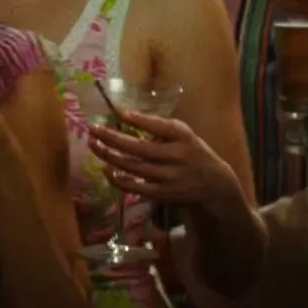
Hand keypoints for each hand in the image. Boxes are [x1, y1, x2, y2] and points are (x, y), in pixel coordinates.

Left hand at [88, 109, 241, 208]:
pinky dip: (118, 178)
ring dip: (109, 155)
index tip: (123, 113)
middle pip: (139, 148)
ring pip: (133, 166)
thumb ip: (162, 127)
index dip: (143, 121)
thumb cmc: (192, 154)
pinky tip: (105, 168)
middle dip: (113, 138)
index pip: (163, 127)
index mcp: (184, 138)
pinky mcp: (161, 193)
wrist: (214, 186)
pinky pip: (134, 186)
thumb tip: (128, 116)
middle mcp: (176, 157)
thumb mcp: (185, 136)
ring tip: (93, 144)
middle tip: (93, 129)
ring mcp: (168, 177)